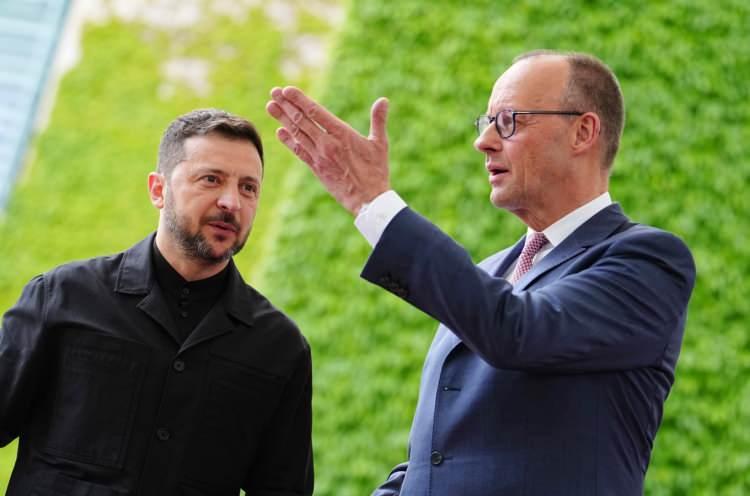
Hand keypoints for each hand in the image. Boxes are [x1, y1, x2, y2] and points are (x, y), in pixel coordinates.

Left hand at [266, 86, 390, 214]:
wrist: (368, 200)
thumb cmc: (377, 171)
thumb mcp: (380, 144)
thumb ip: (379, 120)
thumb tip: (384, 100)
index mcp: (342, 134)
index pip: (316, 112)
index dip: (299, 100)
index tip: (287, 90)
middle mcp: (327, 144)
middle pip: (302, 120)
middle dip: (286, 105)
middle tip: (274, 92)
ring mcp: (320, 157)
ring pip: (297, 134)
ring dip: (282, 119)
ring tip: (270, 106)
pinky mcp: (317, 169)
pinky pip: (299, 152)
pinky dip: (288, 141)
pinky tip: (280, 132)